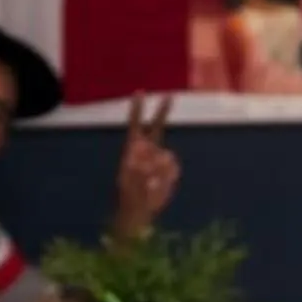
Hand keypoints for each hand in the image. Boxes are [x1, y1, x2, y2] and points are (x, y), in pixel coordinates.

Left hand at [109, 93, 179, 240]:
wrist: (140, 210)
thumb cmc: (129, 195)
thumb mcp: (128, 182)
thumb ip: (138, 167)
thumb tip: (148, 156)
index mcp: (132, 149)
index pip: (135, 125)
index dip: (137, 109)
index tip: (140, 92)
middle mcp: (148, 150)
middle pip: (156, 127)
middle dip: (162, 112)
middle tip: (169, 96)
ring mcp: (160, 159)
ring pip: (166, 154)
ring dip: (159, 167)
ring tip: (148, 183)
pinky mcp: (171, 170)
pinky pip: (173, 168)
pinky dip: (167, 176)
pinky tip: (158, 185)